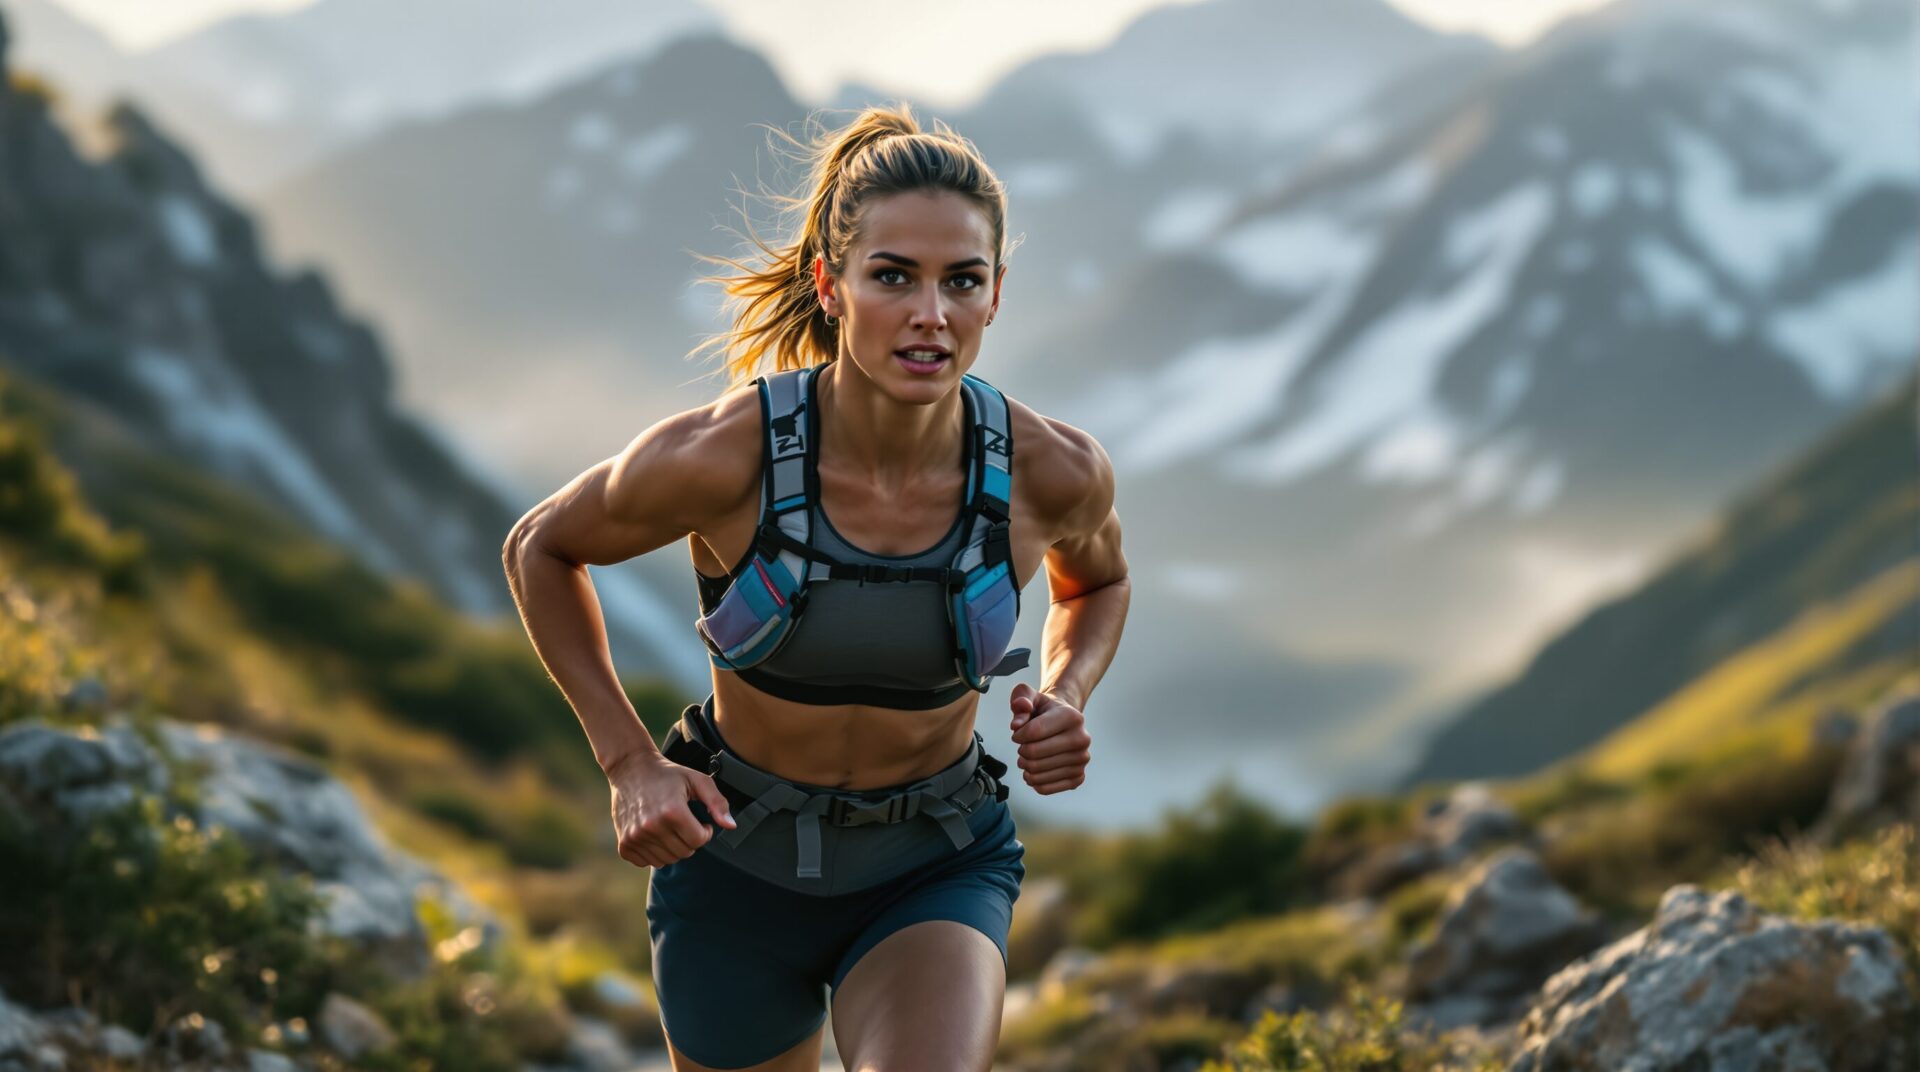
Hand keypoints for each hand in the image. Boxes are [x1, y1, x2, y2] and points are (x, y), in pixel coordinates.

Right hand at [607, 750, 736, 868]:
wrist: (630, 769)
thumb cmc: (668, 774)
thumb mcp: (697, 780)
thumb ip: (717, 802)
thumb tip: (731, 826)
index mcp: (672, 811)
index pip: (698, 841)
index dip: (705, 832)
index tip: (701, 822)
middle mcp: (652, 826)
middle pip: (684, 852)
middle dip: (690, 840)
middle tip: (684, 824)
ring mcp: (635, 837)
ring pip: (666, 861)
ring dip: (673, 848)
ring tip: (669, 828)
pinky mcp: (624, 845)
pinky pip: (647, 863)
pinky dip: (654, 853)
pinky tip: (654, 834)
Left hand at [1008, 683, 1089, 794]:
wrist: (1064, 722)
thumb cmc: (1044, 709)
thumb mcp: (1030, 696)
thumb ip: (1020, 699)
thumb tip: (1016, 724)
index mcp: (1073, 716)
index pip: (1034, 731)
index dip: (1018, 734)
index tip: (1018, 733)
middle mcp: (1082, 739)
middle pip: (1034, 753)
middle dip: (1021, 750)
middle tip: (1022, 747)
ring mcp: (1082, 760)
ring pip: (1037, 772)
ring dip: (1025, 766)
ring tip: (1027, 757)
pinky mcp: (1078, 778)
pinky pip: (1045, 788)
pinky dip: (1032, 781)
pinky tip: (1033, 771)